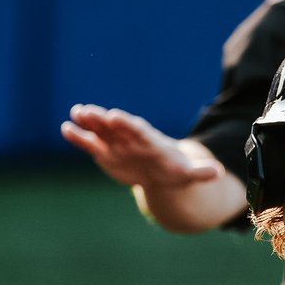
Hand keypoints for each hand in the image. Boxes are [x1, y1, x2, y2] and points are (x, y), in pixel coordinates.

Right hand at [60, 104, 219, 188]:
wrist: (161, 172)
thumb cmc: (175, 170)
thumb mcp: (188, 174)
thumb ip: (200, 172)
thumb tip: (218, 172)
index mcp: (148, 140)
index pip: (136, 129)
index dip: (126, 124)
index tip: (115, 116)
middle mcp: (130, 137)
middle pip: (115, 126)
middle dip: (102, 119)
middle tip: (87, 110)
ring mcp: (116, 142)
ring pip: (100, 130)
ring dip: (88, 122)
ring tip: (74, 114)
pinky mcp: (105, 152)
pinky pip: (90, 143)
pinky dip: (79, 136)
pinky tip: (66, 128)